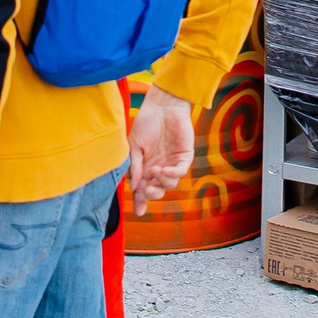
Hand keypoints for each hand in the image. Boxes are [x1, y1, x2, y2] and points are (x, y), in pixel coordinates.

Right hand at [128, 85, 193, 214]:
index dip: (141, 200)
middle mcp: (159, 168)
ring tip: (155, 170)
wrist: (162, 106)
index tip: (139, 211)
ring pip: (170, 184)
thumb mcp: (134, 146)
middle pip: (157, 190)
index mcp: (145, 167)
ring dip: (162, 182)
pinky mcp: (184, 157)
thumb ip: (134, 166)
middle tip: (147, 191)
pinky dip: (173, 174)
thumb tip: (133, 187)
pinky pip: (181, 172)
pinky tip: (164, 170)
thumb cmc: (146, 123)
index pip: (143, 188)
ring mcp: (172, 163)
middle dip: (152, 194)